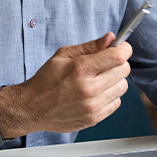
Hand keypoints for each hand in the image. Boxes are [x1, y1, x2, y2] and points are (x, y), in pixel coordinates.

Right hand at [0, 33, 131, 137]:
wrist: (32, 107)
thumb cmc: (46, 80)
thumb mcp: (64, 55)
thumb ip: (90, 46)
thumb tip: (111, 38)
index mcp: (81, 69)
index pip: (118, 57)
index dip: (124, 48)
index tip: (122, 47)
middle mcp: (89, 89)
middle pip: (123, 70)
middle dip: (118, 62)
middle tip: (107, 62)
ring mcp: (92, 106)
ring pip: (123, 87)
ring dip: (115, 80)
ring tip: (100, 79)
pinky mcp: (94, 118)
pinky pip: (116, 103)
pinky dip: (110, 95)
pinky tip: (97, 92)